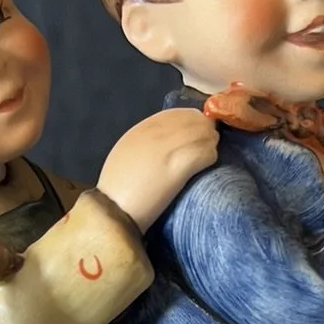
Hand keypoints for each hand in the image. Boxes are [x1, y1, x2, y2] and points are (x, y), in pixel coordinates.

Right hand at [97, 108, 219, 231]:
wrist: (114, 209)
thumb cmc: (116, 189)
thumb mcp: (125, 154)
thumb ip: (143, 143)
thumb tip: (162, 144)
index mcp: (142, 129)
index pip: (176, 114)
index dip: (191, 120)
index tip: (197, 130)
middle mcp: (157, 133)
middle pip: (193, 120)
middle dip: (204, 130)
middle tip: (209, 142)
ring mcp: (168, 148)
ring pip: (203, 134)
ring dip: (209, 143)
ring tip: (209, 153)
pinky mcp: (179, 166)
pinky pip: (205, 153)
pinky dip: (210, 156)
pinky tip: (209, 163)